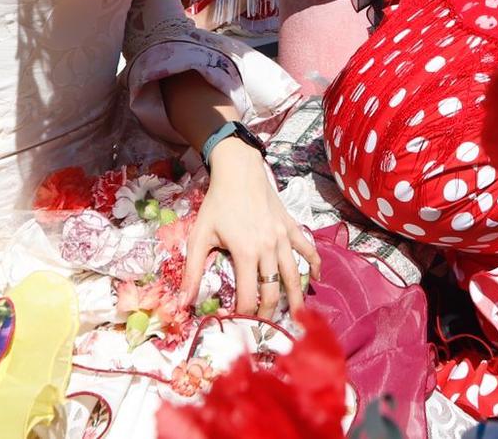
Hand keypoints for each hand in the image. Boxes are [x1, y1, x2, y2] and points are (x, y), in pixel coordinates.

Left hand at [177, 139, 320, 319]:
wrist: (239, 170)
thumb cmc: (217, 203)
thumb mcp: (199, 236)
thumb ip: (193, 271)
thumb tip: (182, 303)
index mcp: (246, 253)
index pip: (248, 297)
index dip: (243, 316)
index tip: (236, 325)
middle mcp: (269, 248)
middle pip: (274, 291)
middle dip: (269, 313)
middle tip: (264, 327)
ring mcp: (283, 237)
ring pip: (293, 275)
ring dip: (296, 297)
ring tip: (298, 316)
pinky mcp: (290, 226)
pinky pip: (307, 248)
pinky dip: (313, 264)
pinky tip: (315, 278)